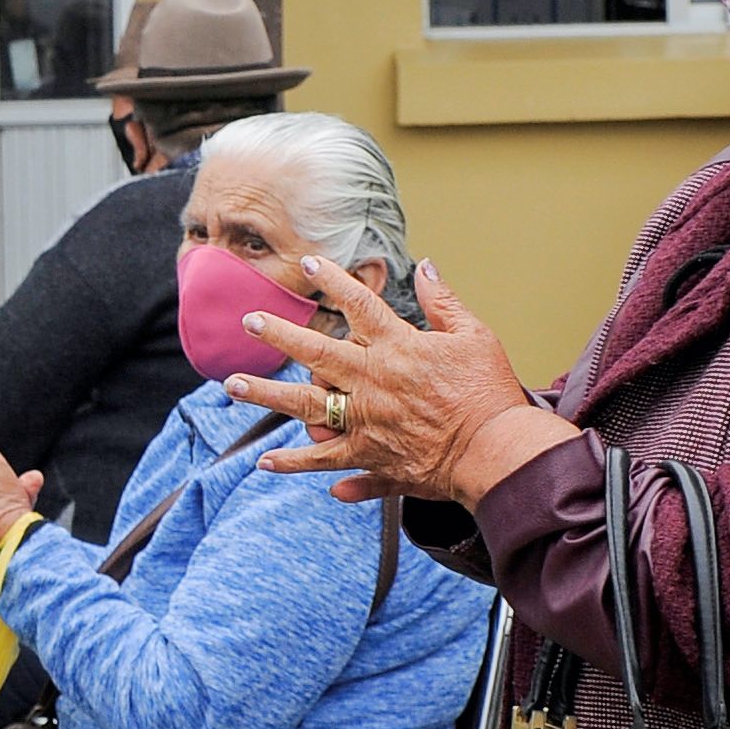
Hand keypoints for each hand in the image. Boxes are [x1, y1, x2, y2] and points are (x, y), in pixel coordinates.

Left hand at [225, 258, 573, 508]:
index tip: (305, 263)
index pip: (357, 303)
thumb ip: (443, 302)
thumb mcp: (475, 336)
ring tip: (231, 385)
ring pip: (304, 406)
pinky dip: (295, 464)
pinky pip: (323, 462)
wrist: (497, 451)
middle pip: (315, 352)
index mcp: (399, 347)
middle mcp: (373, 381)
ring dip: (265, 394)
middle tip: (249, 320)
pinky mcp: (369, 458)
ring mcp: (366, 421)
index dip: (330, 279)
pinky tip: (265, 462)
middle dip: (278, 333)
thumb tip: (425, 265)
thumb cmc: (490, 393)